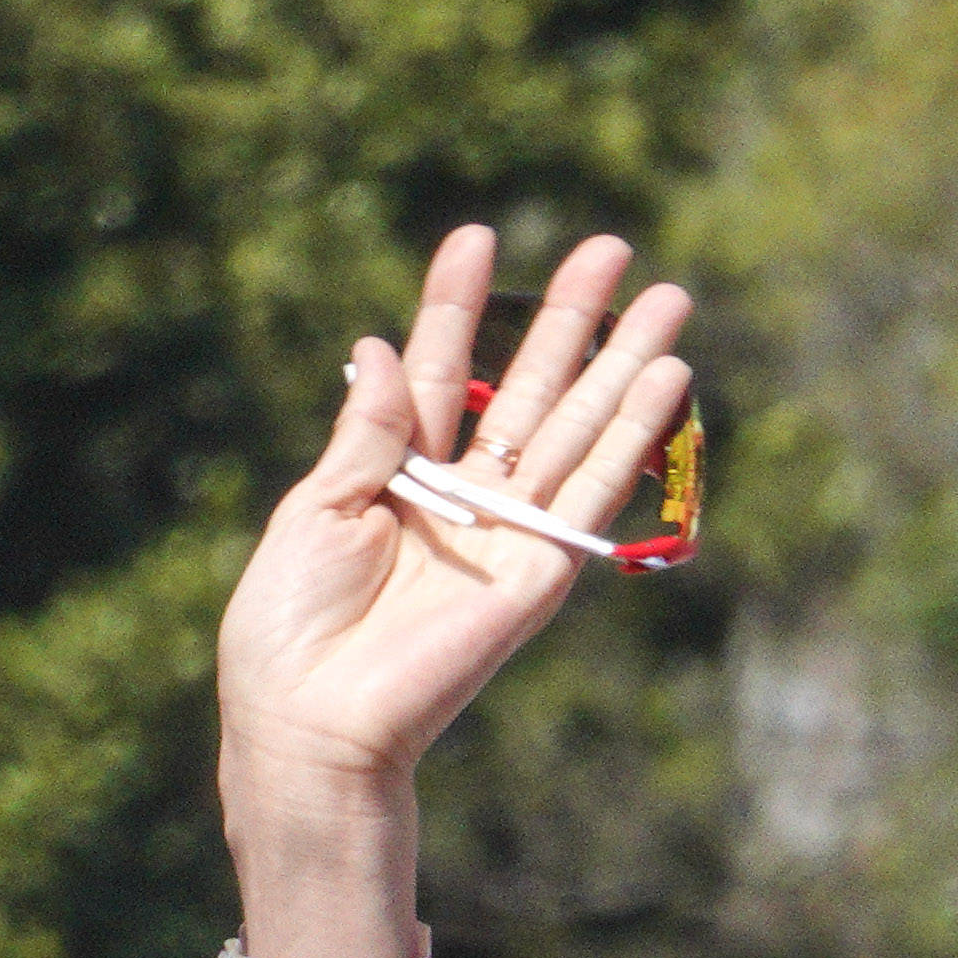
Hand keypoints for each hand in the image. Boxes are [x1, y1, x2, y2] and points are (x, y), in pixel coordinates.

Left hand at [215, 228, 695, 823]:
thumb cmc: (289, 626)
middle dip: (569, 319)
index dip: (458, 305)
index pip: (441, 371)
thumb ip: (366, 432)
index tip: (478, 236)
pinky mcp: (538, 572)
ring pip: (576, 428)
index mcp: (394, 476)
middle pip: (529, 390)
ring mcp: (505, 532)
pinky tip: (666, 376)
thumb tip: (382, 346)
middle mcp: (459, 497)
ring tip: (668, 296)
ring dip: (623, 363)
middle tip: (610, 246)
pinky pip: (592, 490)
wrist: (310, 720)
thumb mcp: (314, 510)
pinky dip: (632, 435)